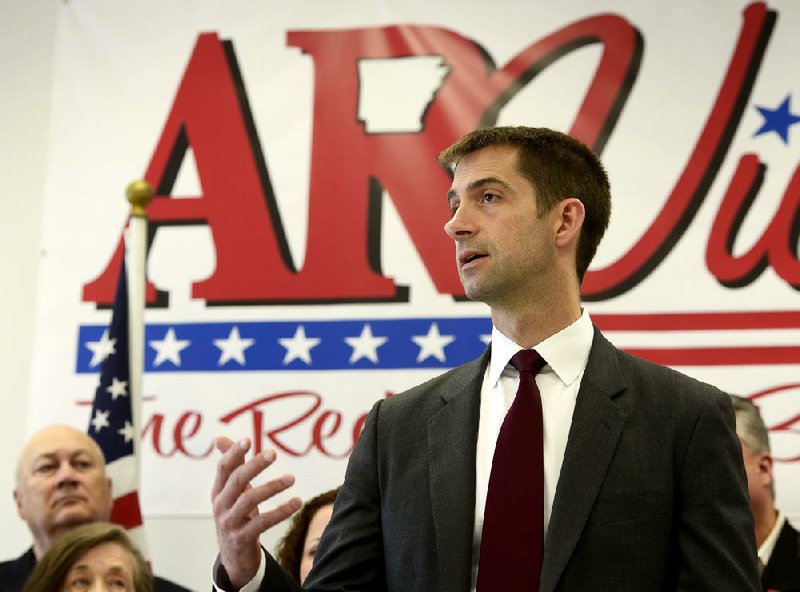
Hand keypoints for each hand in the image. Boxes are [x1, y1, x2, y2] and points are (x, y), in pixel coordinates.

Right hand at [211, 436, 301, 588]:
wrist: (234, 558)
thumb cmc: (237, 515)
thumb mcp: (233, 491)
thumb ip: (232, 465)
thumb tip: (219, 438)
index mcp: (218, 490)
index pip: (223, 468)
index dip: (233, 453)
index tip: (248, 440)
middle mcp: (221, 505)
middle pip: (237, 480)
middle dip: (254, 465)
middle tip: (273, 453)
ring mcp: (229, 523)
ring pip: (249, 500)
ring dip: (272, 487)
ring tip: (291, 478)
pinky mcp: (241, 539)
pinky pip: (262, 523)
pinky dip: (281, 511)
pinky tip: (297, 502)